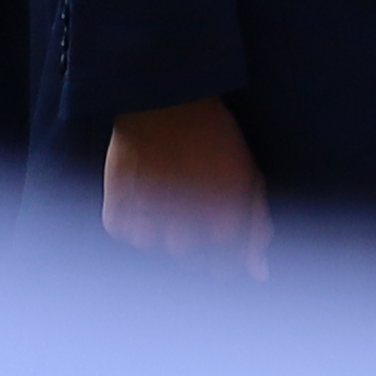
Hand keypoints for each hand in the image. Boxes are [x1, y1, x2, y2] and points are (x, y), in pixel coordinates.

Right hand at [104, 99, 267, 270]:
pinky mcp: (116, 217)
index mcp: (226, 222)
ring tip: (168, 189)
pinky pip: (128, 235)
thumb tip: (259, 275)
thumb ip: (256, 226)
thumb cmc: (216, 137)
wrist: (164, 101)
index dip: (225, 251)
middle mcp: (185, 230)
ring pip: (157, 248)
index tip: (220, 226)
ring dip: (163, 227)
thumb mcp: (249, 174)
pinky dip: (135, 217)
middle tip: (192, 198)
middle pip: (190, 260)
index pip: (226, 269)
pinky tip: (145, 187)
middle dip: (195, 237)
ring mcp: (147, 226)